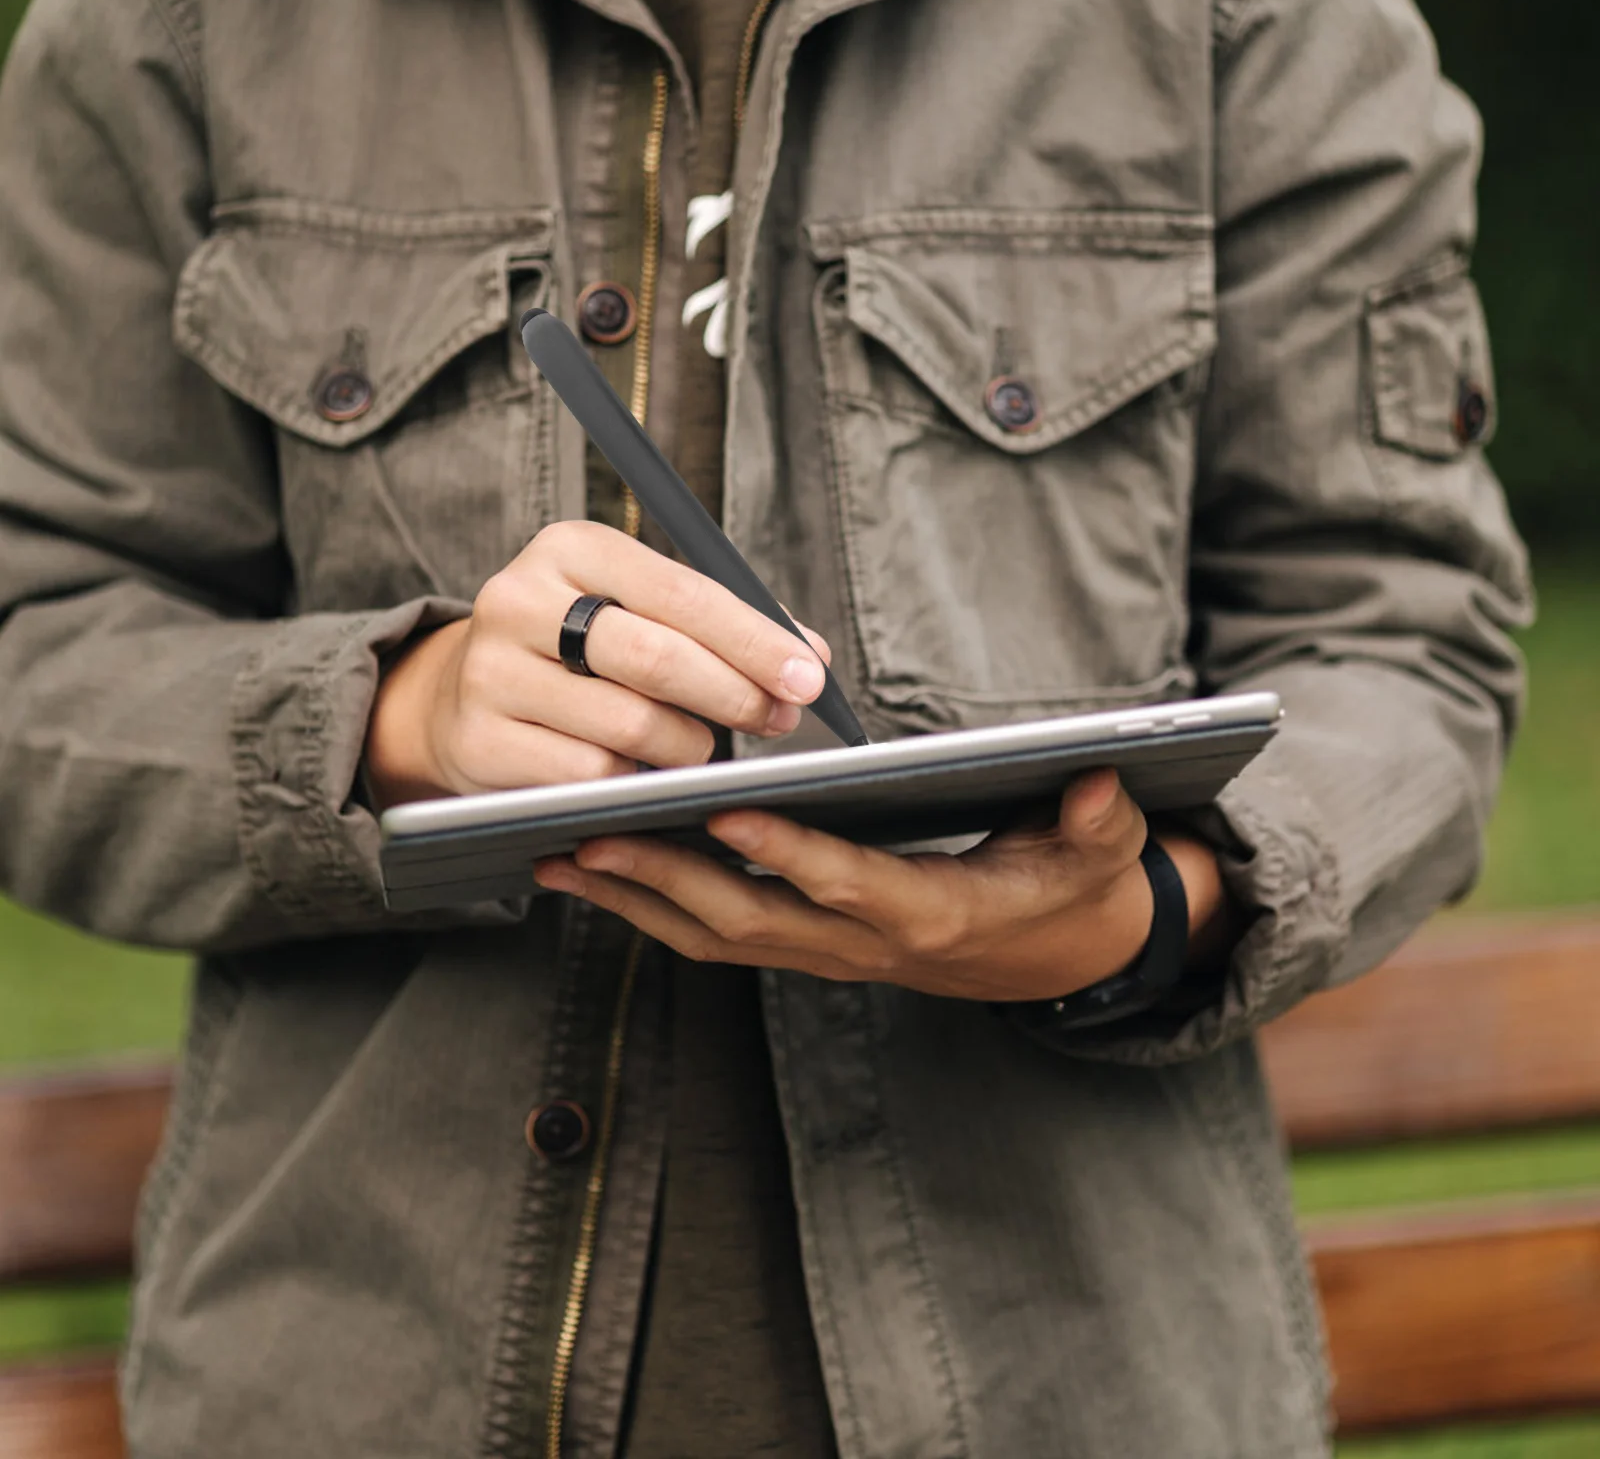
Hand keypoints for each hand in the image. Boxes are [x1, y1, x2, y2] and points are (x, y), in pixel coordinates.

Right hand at [364, 521, 830, 806]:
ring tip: (703, 749)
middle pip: (657, 657)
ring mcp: (492, 671)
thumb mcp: (637, 609)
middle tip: (778, 720)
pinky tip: (645, 774)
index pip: (683, 593)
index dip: (754, 640)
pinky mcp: (481, 740)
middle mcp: (519, 599)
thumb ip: (720, 624)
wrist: (459, 695)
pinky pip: (591, 775)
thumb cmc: (578, 649)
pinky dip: (636, 780)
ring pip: (630, 724)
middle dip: (735, 695)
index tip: (808, 676)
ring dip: (689, 747)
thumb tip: (810, 656)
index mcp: (571, 547)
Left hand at [533, 767, 1237, 1000]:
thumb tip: (1101, 780)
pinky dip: (654, 909)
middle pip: (752, 922)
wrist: (1056, 957)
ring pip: (718, 937)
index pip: (848, 886)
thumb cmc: (1071, 890)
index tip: (723, 815)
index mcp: (934, 915)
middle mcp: (866, 946)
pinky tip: (600, 873)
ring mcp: (830, 954)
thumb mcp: (1101, 855)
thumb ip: (1098, 821)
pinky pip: (720, 937)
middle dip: (665, 883)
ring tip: (557, 857)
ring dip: (635, 902)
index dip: (788, 855)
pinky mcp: (808, 947)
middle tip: (584, 839)